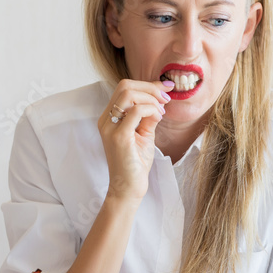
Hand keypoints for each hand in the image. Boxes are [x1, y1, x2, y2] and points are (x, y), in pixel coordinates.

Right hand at [97, 79, 174, 200]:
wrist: (129, 188)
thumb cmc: (136, 163)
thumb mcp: (144, 134)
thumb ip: (148, 116)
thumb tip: (159, 100)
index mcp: (109, 117)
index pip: (124, 88)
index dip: (147, 85)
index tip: (166, 89)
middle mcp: (106, 120)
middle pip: (125, 85)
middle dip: (150, 87)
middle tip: (166, 99)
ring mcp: (110, 127)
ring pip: (128, 93)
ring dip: (151, 98)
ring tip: (162, 111)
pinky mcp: (119, 136)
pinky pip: (136, 111)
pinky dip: (151, 109)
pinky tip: (158, 118)